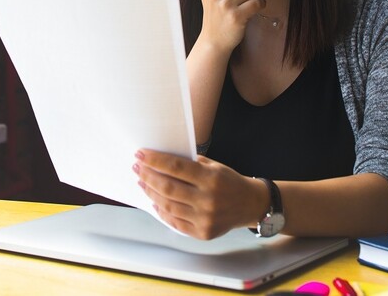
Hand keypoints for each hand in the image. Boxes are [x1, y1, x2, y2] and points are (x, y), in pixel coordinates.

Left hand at [133, 149, 264, 239]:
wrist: (250, 204)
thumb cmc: (229, 181)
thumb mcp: (214, 166)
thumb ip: (190, 165)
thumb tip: (160, 161)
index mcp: (211, 178)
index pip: (176, 167)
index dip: (155, 160)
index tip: (140, 154)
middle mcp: (208, 199)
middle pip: (168, 188)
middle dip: (148, 176)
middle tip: (137, 168)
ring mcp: (205, 218)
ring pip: (168, 205)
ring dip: (151, 193)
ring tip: (143, 182)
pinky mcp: (203, 232)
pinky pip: (175, 222)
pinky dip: (162, 211)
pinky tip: (155, 201)